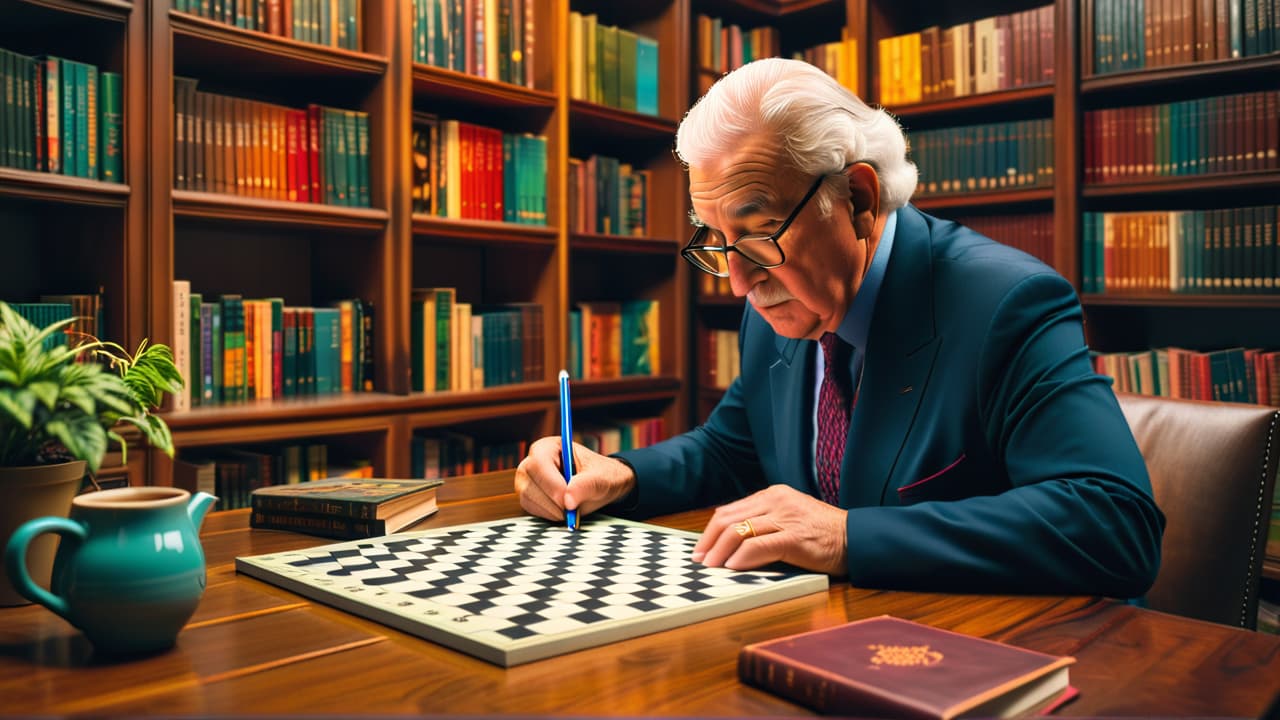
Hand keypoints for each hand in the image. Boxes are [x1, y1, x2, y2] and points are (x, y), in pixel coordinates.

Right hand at [514, 436, 635, 523]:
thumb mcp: (601, 478)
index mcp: (549, 447)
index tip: (568, 501)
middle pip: (529, 482)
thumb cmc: (601, 476)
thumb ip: (586, 485)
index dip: (552, 484)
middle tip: (573, 509)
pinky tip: (563, 511)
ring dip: (552, 510)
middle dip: (552, 501)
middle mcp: (533, 462)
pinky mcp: (528, 496)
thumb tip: (568, 500)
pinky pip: (530, 509)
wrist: (600, 488)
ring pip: (527, 498)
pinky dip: (548, 515)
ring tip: (572, 507)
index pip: (539, 463)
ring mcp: (527, 480)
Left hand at [691, 485, 847, 575]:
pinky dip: (741, 558)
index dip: (710, 531)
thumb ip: (765, 524)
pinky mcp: (795, 537)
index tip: (701, 549)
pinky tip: (732, 567)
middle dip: (709, 542)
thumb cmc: (823, 534)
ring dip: (720, 552)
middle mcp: (776, 501)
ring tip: (711, 568)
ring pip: (739, 531)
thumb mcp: (790, 518)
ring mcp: (786, 517)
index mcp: (773, 495)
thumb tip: (732, 544)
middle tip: (699, 561)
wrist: (857, 538)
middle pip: (728, 519)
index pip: (730, 510)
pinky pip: (759, 546)